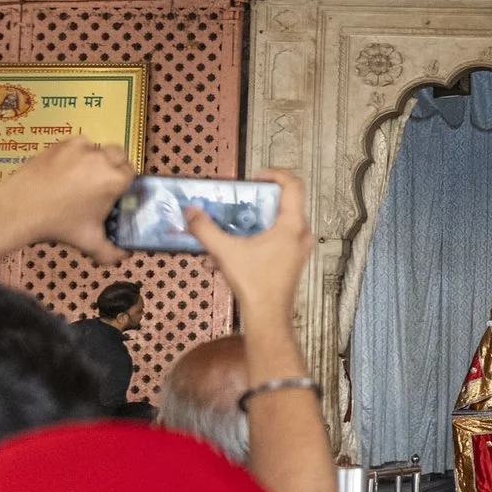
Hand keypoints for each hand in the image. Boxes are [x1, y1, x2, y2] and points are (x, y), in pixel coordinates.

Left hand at [0, 139, 134, 260]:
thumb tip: (124, 257)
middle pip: (119, 155)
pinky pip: (78, 144)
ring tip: (82, 176)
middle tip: (101, 182)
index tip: (115, 192)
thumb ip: (112, 253)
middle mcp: (101, 160)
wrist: (19, 210)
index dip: (124, 183)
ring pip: (98, 148)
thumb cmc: (57, 225)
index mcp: (114, 180)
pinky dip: (77, 152)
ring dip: (96, 158)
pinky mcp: (61, 144)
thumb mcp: (89, 242)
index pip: (131, 173)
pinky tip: (68, 168)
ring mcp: (80, 149)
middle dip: (115, 166)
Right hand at [187, 169, 311, 326]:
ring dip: (248, 228)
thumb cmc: (255, 284)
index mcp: (292, 225)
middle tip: (236, 204)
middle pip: (281, 205)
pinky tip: (224, 258)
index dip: (276, 174)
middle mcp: (300, 234)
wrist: (267, 316)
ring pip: (274, 226)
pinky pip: (273, 243)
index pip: (293, 185)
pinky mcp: (291, 261)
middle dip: (254, 205)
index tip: (257, 177)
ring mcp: (298, 249)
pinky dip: (251, 244)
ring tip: (224, 237)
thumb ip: (205, 229)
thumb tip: (191, 212)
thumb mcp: (225, 252)